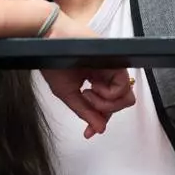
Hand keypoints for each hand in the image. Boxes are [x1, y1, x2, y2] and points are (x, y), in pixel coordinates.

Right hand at [40, 10, 135, 138]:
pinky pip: (122, 86)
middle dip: (104, 111)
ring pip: (125, 97)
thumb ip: (84, 111)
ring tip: (88, 91)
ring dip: (105, 103)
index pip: (109, 105)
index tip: (88, 132)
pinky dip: (107, 93)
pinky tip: (92, 85)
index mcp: (98, 79)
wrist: (48, 41)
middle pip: (122, 103)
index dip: (101, 120)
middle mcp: (109, 74)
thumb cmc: (54, 62)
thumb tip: (99, 129)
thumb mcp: (68, 94)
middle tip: (87, 101)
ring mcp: (114, 68)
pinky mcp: (116, 62)